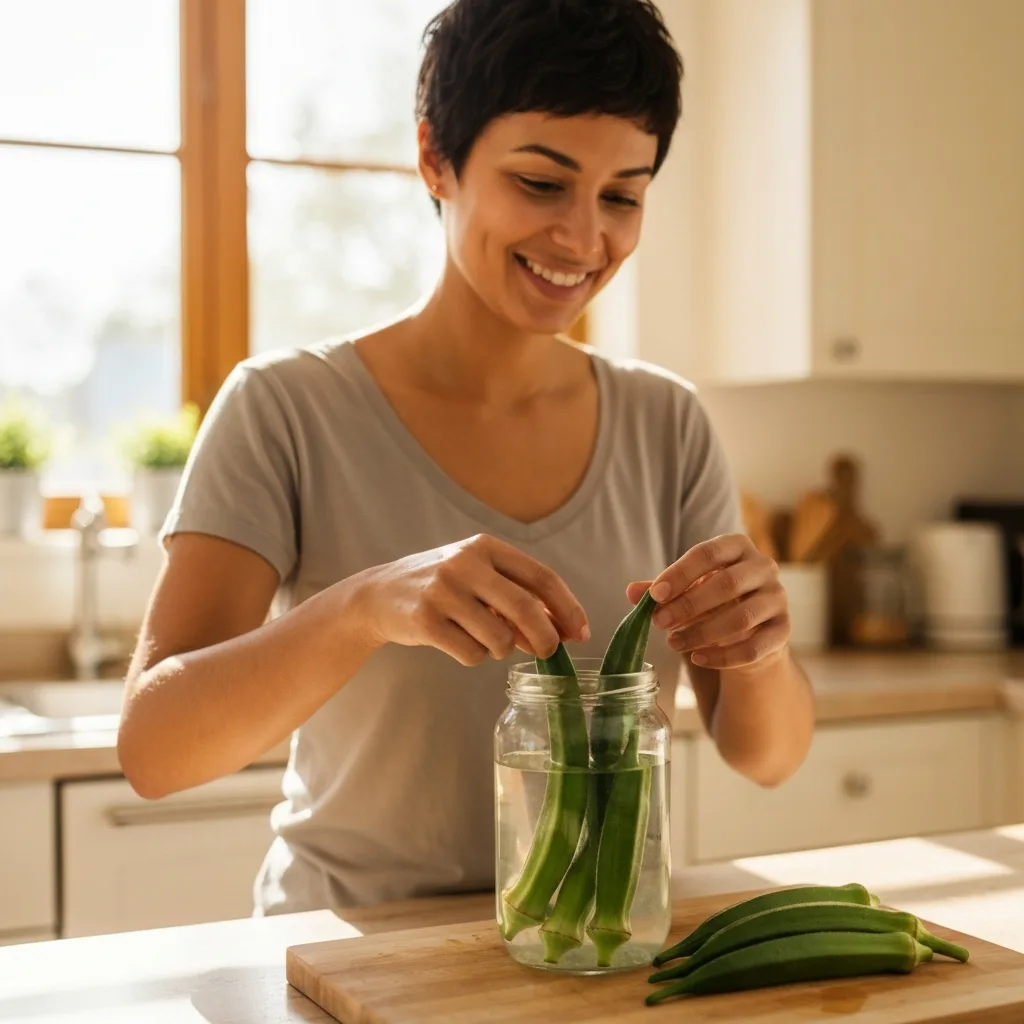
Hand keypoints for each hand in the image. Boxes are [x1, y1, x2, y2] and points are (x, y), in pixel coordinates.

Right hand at [352, 534, 589, 667]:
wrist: (379, 595)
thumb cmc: (442, 588)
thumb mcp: (479, 579)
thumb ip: (518, 599)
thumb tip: (561, 633)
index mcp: (486, 547)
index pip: (542, 577)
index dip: (567, 608)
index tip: (581, 633)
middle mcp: (465, 563)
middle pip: (526, 609)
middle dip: (546, 639)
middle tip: (549, 654)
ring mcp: (443, 591)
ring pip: (500, 638)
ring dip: (501, 649)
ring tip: (483, 639)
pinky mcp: (425, 620)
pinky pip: (472, 654)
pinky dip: (474, 656)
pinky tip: (458, 642)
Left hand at [626, 534, 789, 670]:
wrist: (749, 632)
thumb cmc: (713, 601)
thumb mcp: (686, 590)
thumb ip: (661, 589)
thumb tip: (631, 592)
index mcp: (738, 547)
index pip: (708, 554)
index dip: (679, 574)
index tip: (654, 596)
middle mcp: (764, 567)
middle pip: (727, 584)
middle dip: (688, 605)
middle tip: (659, 622)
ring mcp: (778, 599)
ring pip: (741, 617)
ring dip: (702, 632)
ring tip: (673, 642)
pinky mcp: (783, 631)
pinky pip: (754, 647)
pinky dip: (723, 656)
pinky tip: (697, 658)